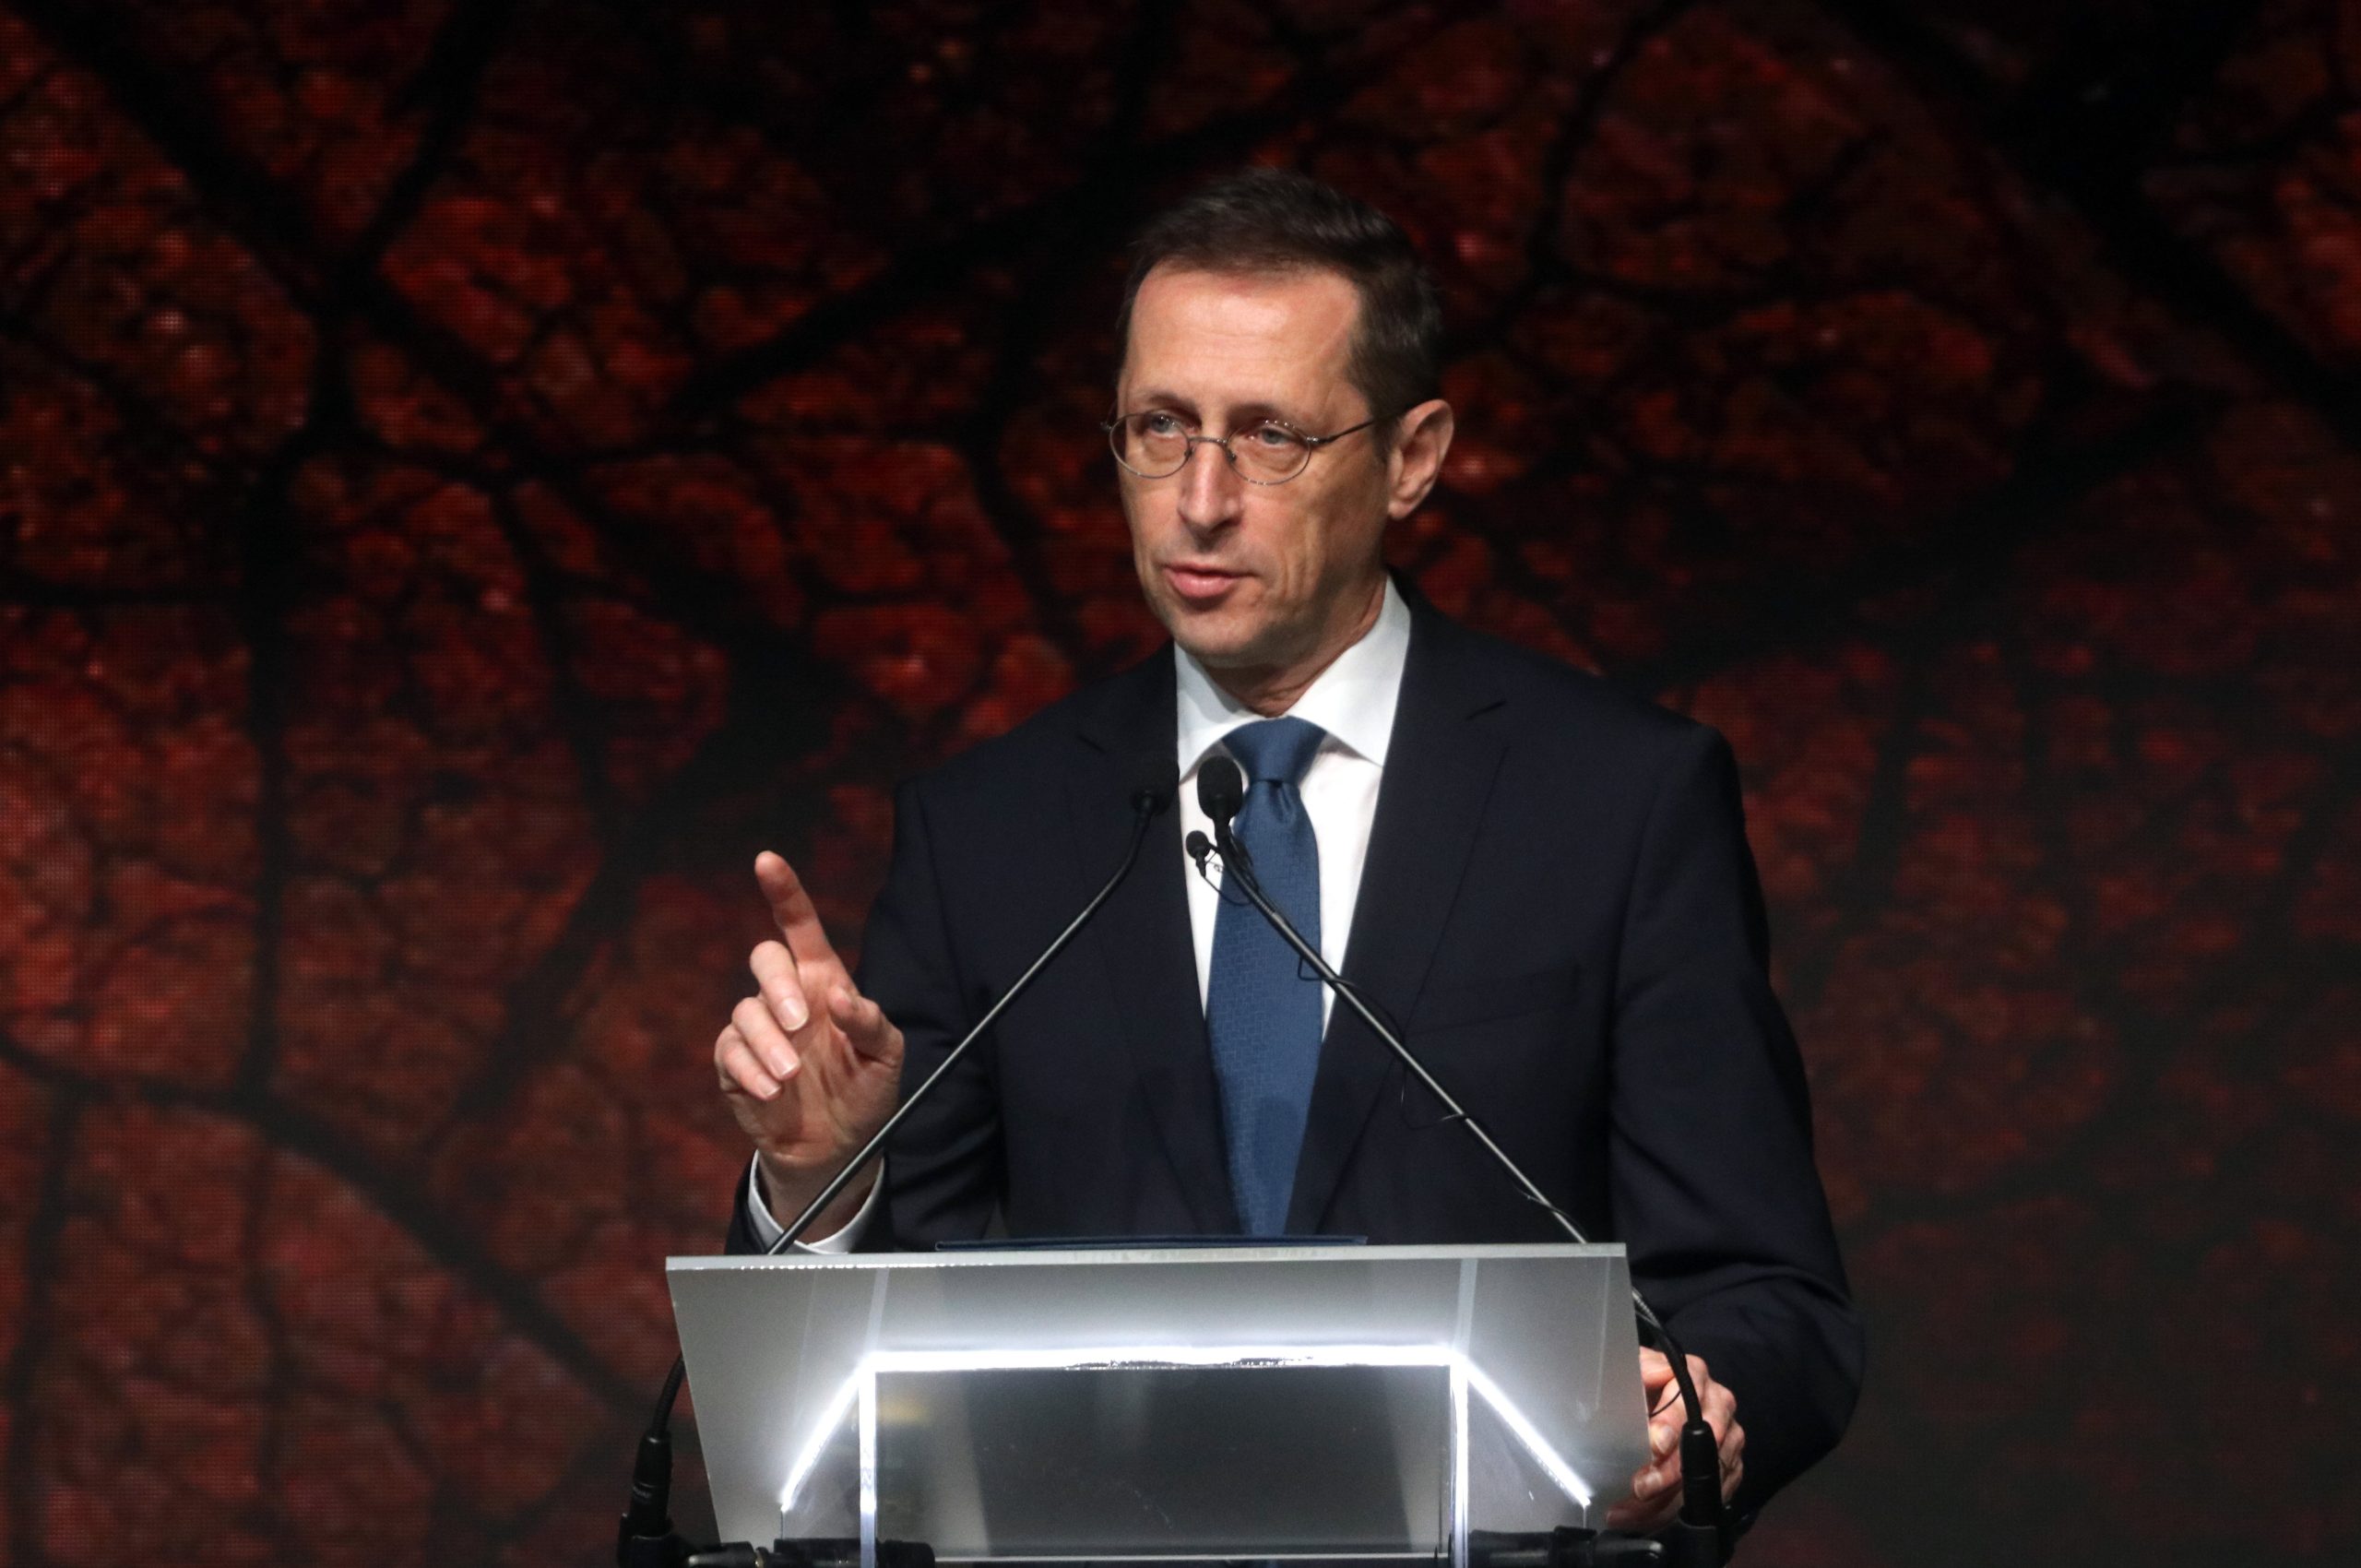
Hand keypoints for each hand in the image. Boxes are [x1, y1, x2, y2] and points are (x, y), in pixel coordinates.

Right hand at [714, 852, 903, 1236]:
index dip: (784, 891)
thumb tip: (839, 998)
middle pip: (765, 958)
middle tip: (799, 1022)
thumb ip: (869, 1022)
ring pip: (746, 1011)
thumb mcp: (886, 1056)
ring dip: (769, 1042)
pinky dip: (751, 1069)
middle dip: (777, 983)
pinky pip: (730, 1051)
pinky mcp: (736, 1064)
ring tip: (793, 1075)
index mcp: (823, 981)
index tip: (767, 861)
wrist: (839, 1147)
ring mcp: (759, 1030)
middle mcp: (788, 998)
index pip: (800, 926)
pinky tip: (774, 1091)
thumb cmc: (866, 1090)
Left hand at [1603, 1349, 1742, 1532]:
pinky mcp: (1732, 1465)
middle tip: (1639, 1489)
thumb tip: (1656, 1373)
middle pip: (1701, 1444)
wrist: (1660, 1400)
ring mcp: (1730, 1436)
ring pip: (1707, 1475)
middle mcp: (1719, 1404)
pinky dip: (1679, 1510)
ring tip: (1631, 1511)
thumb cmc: (1643, 1383)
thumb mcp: (1636, 1368)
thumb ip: (1641, 1368)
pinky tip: (1648, 1517)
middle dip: (1668, 1472)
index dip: (1671, 1424)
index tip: (1654, 1446)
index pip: (1688, 1401)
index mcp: (1694, 1375)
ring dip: (1668, 1499)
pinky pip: (1713, 1494)